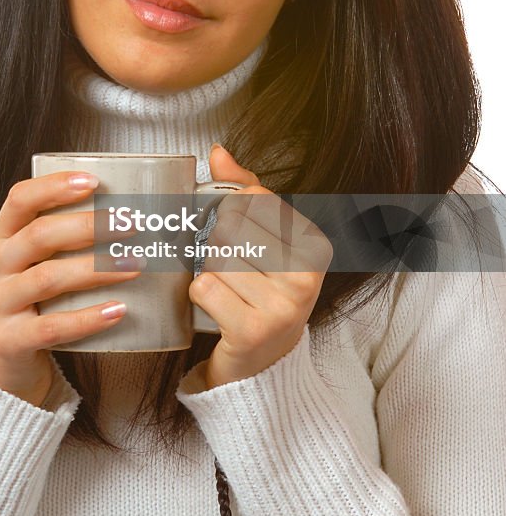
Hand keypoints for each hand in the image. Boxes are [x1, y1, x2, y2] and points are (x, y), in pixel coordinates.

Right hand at [0, 172, 141, 406]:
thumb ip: (66, 239)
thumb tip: (131, 214)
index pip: (20, 199)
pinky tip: (117, 310)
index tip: (94, 182)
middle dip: (87, 227)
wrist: (3, 362)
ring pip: (47, 278)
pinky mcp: (9, 340)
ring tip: (134, 266)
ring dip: (95, 269)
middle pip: (39, 236)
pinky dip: (87, 318)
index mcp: (3, 237)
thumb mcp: (38, 262)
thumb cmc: (34, 300)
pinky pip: (51, 327)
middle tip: (130, 225)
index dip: (54, 186)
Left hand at [189, 145, 331, 389]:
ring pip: (214, 256)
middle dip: (217, 243)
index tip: (240, 234)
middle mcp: (306, 274)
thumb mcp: (264, 237)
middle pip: (230, 225)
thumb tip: (217, 151)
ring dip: (208, 270)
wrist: (263, 364)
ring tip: (228, 290)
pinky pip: (203, 286)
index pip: (254, 197)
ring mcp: (283, 306)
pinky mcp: (252, 330)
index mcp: (315, 244)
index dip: (232, 210)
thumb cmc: (261, 290)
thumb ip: (242, 189)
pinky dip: (199, 294)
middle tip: (232, 268)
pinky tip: (218, 308)